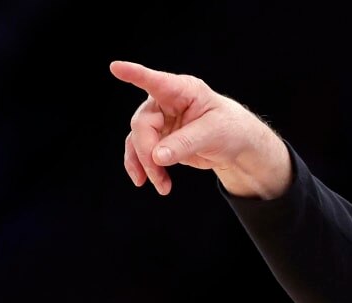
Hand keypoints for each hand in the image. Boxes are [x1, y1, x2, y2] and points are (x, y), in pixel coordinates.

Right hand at [110, 60, 290, 198]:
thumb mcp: (213, 134)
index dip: (135, 74)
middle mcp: (164, 102)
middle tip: (158, 173)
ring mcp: (159, 121)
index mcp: (181, 90)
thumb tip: (156, 157)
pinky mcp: (158, 139)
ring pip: (138, 140)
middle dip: (147, 152)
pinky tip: (157, 182)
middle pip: (142, 124)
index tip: (116, 67)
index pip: (155, 81)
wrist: (235, 144)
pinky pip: (142, 152)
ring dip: (145, 164)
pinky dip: (146, 169)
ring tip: (162, 186)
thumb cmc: (229, 128)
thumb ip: (185, 143)